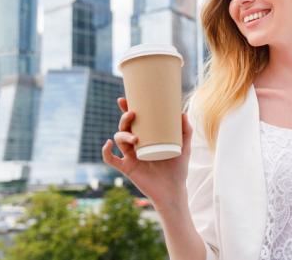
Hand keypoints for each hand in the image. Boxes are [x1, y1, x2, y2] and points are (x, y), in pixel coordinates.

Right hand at [102, 97, 192, 211]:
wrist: (173, 191)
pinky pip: (111, 159)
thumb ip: (186, 130)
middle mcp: (136, 145)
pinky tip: (108, 144)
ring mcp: (130, 156)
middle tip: (133, 114)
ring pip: (118, 140)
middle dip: (124, 118)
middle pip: (124, 127)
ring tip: (134, 138)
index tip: (124, 99)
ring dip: (122, 135)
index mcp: (147, 137)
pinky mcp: (127, 168)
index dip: (126, 109)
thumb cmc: (178, 169)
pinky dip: (106, 152)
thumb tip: (182, 113)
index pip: (134, 120)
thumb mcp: (184, 147)